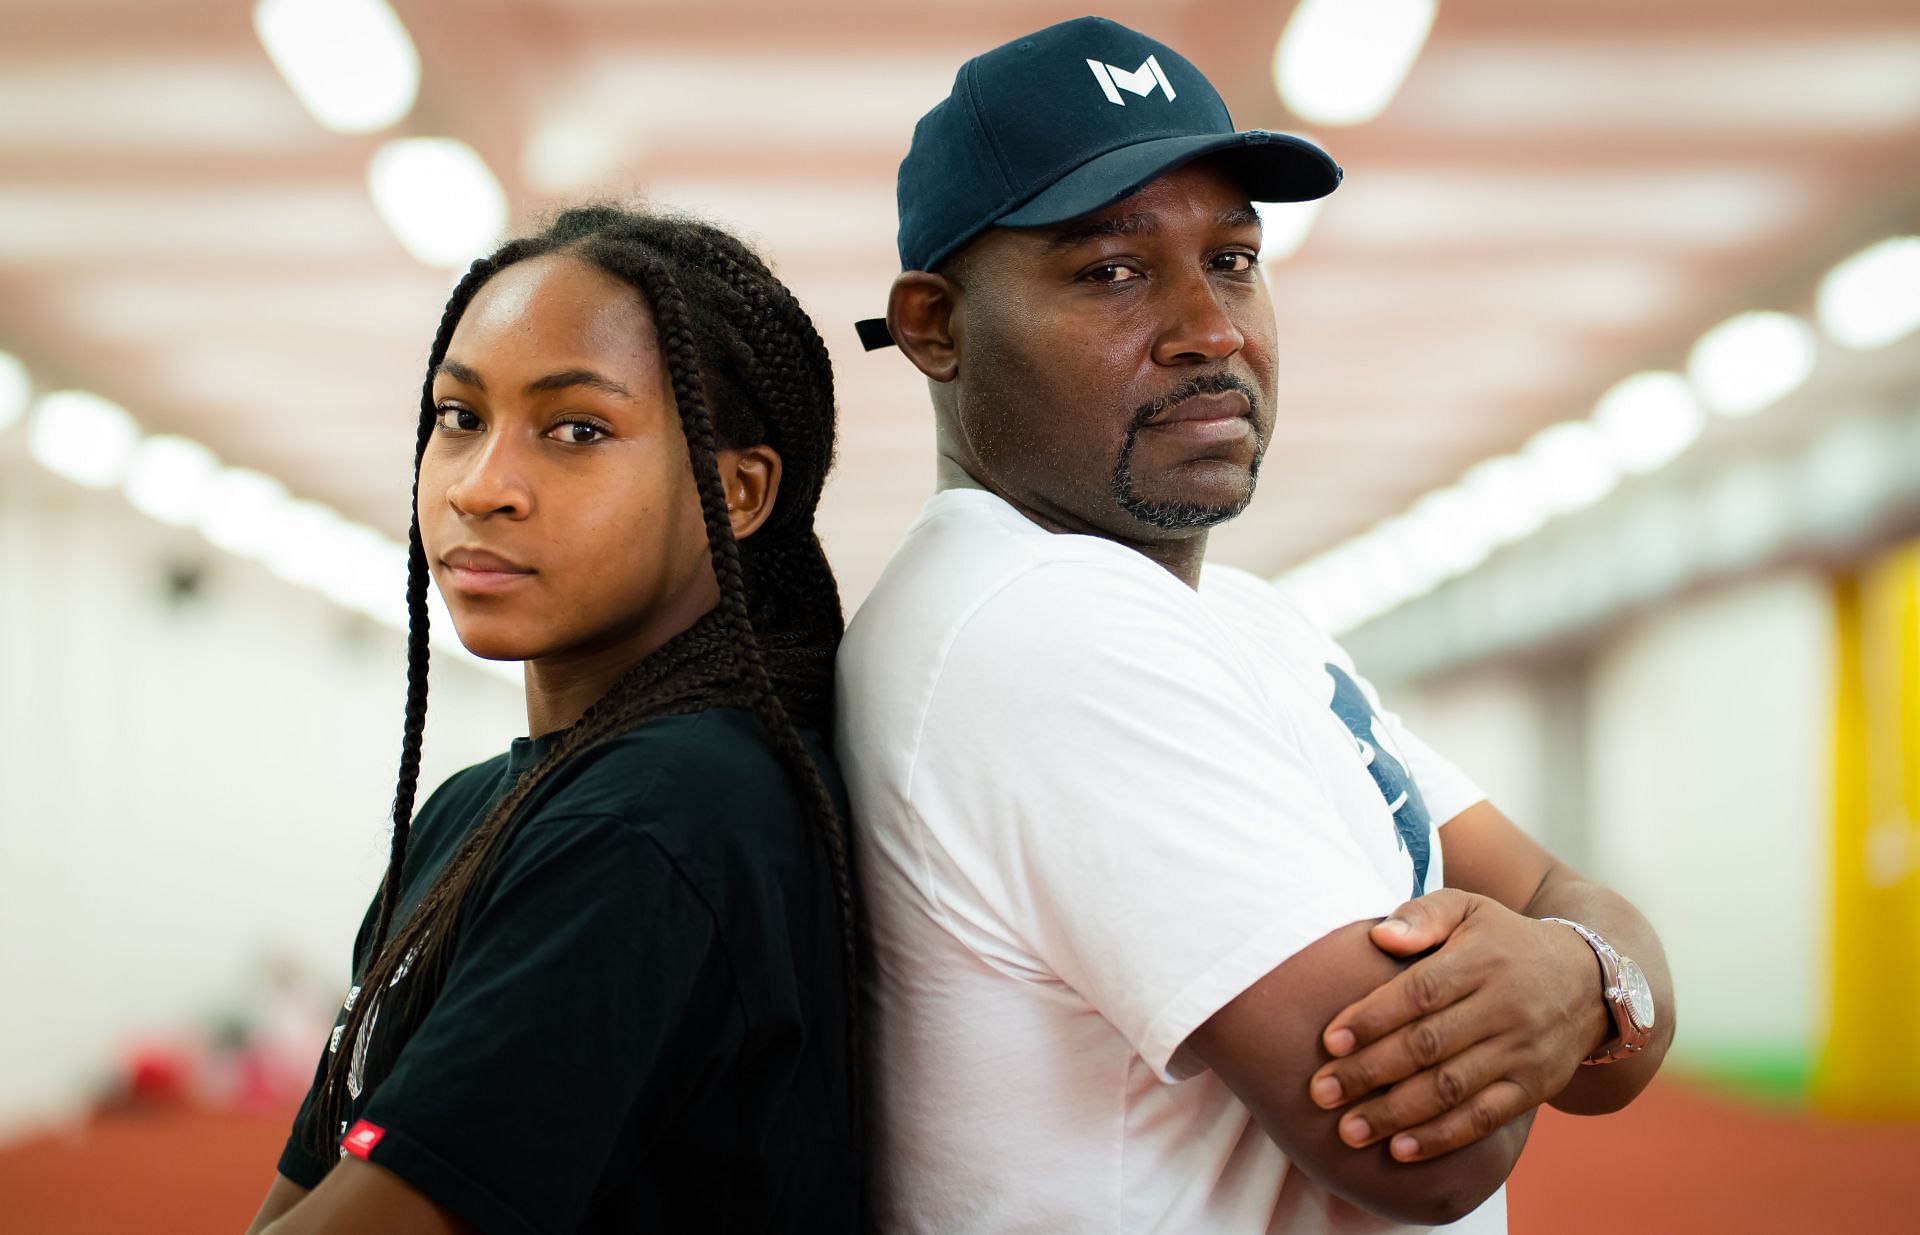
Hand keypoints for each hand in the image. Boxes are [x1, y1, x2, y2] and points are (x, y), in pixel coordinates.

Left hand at [1307, 889, 1609, 1162]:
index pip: (1419, 992)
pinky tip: (1400, 1150)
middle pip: (1428, 1045)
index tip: (1328, 1041)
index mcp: (1480, 960)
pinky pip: (1484, 1119)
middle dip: (1369, 1073)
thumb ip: (1423, 915)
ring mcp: (1521, 1051)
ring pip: (1451, 1088)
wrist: (1588, 981)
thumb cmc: (1504, 942)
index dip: (1372, 1018)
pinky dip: (1441, 1138)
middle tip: (1321, 1093)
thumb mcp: (1469, 908)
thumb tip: (1380, 935)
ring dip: (1396, 1114)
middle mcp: (1503, 1007)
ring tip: (1348, 1131)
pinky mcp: (1534, 1087)